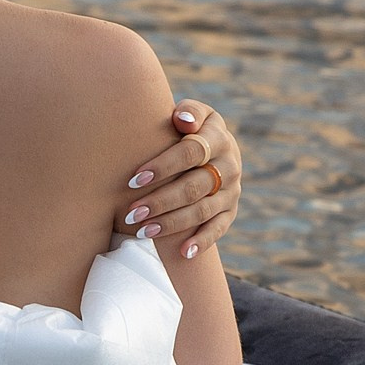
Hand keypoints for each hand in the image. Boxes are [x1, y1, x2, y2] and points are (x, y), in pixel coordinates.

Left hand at [118, 100, 242, 262]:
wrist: (211, 146)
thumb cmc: (186, 128)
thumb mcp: (191, 113)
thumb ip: (188, 112)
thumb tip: (181, 118)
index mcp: (218, 137)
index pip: (191, 152)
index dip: (164, 166)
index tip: (134, 179)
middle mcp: (229, 165)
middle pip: (195, 186)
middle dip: (161, 201)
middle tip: (132, 214)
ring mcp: (232, 190)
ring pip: (203, 210)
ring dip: (173, 223)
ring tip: (143, 231)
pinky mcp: (231, 210)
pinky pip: (219, 228)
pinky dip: (203, 240)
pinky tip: (184, 252)